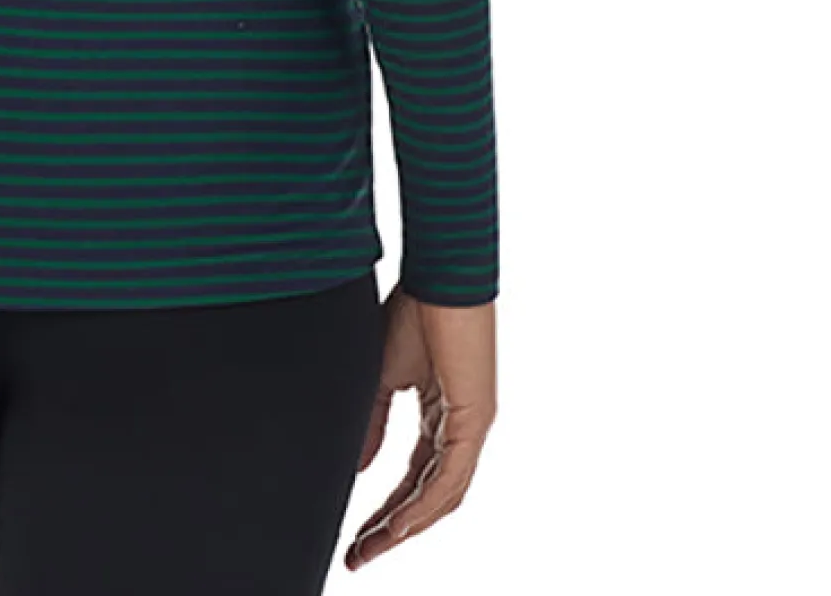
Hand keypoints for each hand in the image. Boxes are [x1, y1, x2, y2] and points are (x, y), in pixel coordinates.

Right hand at [344, 286, 495, 568]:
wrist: (439, 274)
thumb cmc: (414, 308)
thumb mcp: (380, 372)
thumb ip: (371, 421)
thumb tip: (358, 468)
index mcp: (438, 414)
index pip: (413, 476)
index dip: (385, 508)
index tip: (356, 537)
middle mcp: (459, 427)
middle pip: (427, 496)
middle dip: (392, 529)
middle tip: (359, 556)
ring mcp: (470, 426)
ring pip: (441, 496)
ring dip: (406, 526)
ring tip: (372, 548)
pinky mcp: (474, 418)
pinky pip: (449, 476)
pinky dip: (423, 504)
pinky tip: (398, 524)